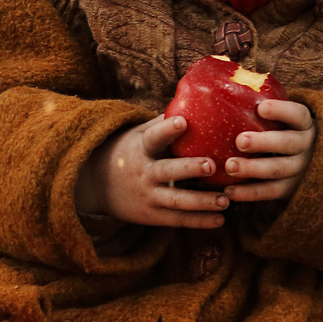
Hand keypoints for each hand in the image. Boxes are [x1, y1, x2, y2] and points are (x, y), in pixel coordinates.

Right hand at [75, 115, 228, 229]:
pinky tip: (220, 219)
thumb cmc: (129, 151)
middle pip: (167, 171)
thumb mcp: (138, 134)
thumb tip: (195, 100)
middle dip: (189, 168)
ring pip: (176, 200)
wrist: (96, 185)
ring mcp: (148, 195)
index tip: (183, 121)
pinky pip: (177, 219)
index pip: (154, 137)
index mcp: (141, 148)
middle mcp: (144, 172)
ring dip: (201, 201)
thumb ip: (163, 123)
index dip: (167, 129)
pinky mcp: (152, 215)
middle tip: (211, 165)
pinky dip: (199, 221)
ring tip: (226, 199)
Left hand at [220, 99, 314, 204]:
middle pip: (288, 143)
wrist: (309, 158)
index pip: (297, 114)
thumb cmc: (282, 128)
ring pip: (279, 170)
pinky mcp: (291, 189)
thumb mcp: (282, 115)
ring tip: (230, 166)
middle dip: (264, 142)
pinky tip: (229, 191)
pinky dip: (250, 193)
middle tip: (240, 141)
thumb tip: (227, 74)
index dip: (282, 111)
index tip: (261, 108)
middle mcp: (306, 146)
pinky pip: (271, 192)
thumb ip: (260, 101)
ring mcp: (300, 169)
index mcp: (304, 123)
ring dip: (254, 169)